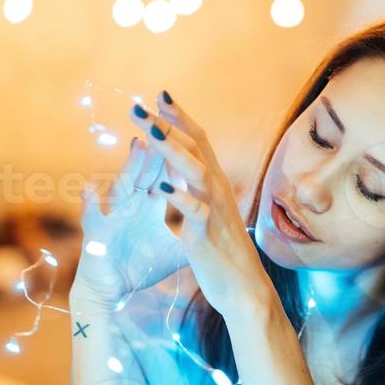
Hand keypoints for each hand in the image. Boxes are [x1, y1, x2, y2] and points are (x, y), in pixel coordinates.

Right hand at [72, 126, 185, 307]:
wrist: (110, 291)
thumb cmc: (137, 267)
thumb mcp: (174, 251)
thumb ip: (192, 233)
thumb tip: (218, 225)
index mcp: (148, 205)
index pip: (164, 172)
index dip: (176, 153)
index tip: (189, 130)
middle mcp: (130, 204)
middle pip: (145, 170)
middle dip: (156, 146)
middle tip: (166, 118)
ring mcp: (112, 216)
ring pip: (122, 186)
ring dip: (131, 166)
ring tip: (139, 144)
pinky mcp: (96, 235)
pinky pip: (91, 217)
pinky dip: (88, 204)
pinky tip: (88, 190)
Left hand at [129, 91, 270, 317]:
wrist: (244, 288)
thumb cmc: (224, 251)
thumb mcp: (209, 213)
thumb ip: (196, 189)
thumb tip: (180, 169)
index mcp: (215, 184)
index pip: (199, 141)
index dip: (179, 118)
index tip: (159, 96)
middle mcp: (217, 191)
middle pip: (195, 148)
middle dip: (168, 124)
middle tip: (139, 105)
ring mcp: (214, 211)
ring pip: (196, 171)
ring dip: (172, 150)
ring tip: (148, 133)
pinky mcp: (207, 235)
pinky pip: (195, 211)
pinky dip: (179, 197)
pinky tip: (160, 186)